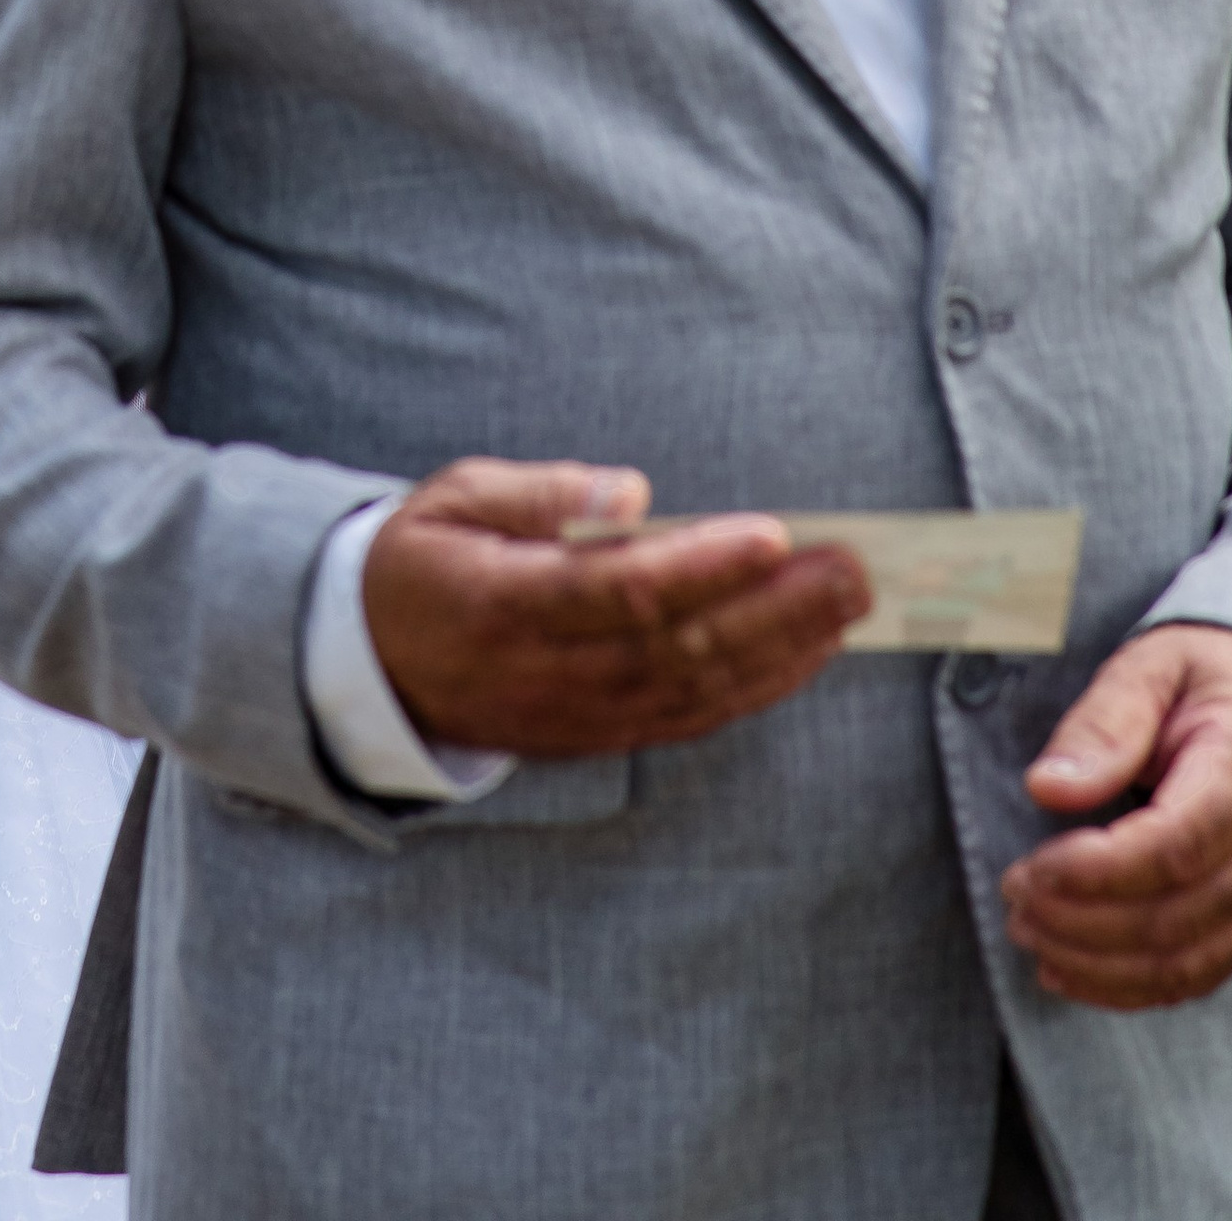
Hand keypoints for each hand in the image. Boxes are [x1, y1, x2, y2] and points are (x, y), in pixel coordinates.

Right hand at [364, 458, 868, 758]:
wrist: (380, 668)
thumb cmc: (426, 559)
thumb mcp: (453, 497)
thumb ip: (539, 494)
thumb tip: (631, 495)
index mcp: (500, 606)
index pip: (617, 592)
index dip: (699, 568)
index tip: (771, 533)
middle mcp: (546, 675)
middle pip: (677, 648)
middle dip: (774, 611)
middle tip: (851, 570)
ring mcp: (577, 716)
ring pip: (695, 689)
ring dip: (783, 648)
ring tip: (851, 602)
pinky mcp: (600, 737)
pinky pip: (691, 715)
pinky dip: (758, 686)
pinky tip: (809, 649)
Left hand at [1002, 626, 1231, 1009]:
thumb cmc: (1201, 676)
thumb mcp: (1150, 667)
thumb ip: (1103, 723)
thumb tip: (1046, 788)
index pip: (1176, 846)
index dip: (1096, 871)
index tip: (1028, 870)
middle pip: (1177, 916)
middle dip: (1081, 921)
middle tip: (1011, 897)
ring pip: (1186, 961)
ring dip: (1096, 962)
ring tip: (1026, 931)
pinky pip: (1197, 976)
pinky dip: (1127, 988)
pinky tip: (1065, 972)